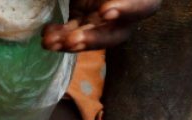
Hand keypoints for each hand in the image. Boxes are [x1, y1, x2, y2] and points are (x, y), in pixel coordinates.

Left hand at [42, 0, 159, 50]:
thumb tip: (96, 5)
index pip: (145, 5)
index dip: (129, 9)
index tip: (105, 11)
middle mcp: (126, 8)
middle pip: (118, 32)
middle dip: (94, 38)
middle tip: (73, 41)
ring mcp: (105, 17)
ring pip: (92, 37)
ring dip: (70, 41)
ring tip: (49, 42)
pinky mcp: (86, 19)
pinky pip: (74, 31)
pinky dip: (59, 34)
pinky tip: (46, 35)